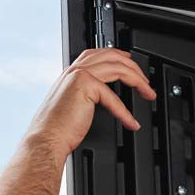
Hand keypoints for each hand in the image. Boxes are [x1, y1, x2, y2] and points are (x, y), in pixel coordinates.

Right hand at [25, 48, 156, 159]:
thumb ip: (82, 97)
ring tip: (148, 94)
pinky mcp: (86, 85)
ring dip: (138, 81)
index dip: (116, 55)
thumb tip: (96, 100)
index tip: (130, 63)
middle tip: (146, 81)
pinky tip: (131, 122)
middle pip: (112, 56)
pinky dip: (125, 112)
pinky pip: (114, 97)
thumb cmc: (54, 132)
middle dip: (133, 67)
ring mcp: (79, 75)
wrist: (46, 140)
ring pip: (118, 68)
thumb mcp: (69, 107)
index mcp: (69, 74)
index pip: (96, 54)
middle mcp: (74, 71)